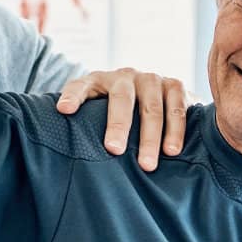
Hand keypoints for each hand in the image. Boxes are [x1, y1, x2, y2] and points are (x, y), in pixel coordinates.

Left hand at [55, 68, 188, 171]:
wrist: (159, 95)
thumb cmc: (117, 114)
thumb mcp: (98, 113)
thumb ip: (84, 125)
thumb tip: (63, 155)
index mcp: (99, 80)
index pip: (82, 85)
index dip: (73, 96)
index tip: (64, 110)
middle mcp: (125, 76)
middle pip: (121, 98)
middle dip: (118, 124)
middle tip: (114, 150)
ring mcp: (152, 79)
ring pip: (152, 107)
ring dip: (151, 136)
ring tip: (147, 164)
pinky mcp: (176, 85)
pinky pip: (178, 108)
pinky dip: (176, 130)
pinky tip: (173, 151)